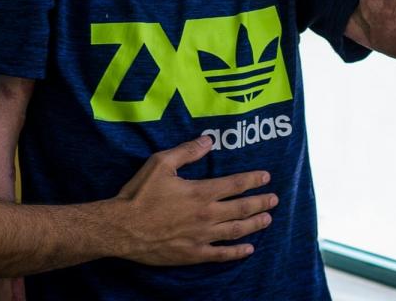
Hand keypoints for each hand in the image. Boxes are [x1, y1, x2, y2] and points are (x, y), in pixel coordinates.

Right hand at [104, 135, 277, 264]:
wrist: (122, 228)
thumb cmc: (139, 194)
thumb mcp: (160, 164)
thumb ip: (186, 152)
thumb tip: (208, 140)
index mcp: (200, 193)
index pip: (235, 184)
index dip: (252, 180)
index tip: (266, 177)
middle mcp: (206, 216)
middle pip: (241, 208)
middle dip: (261, 202)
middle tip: (274, 199)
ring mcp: (201, 237)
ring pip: (236, 231)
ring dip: (255, 224)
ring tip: (268, 219)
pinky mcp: (193, 254)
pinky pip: (221, 255)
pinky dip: (237, 252)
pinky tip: (248, 249)